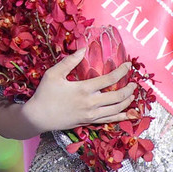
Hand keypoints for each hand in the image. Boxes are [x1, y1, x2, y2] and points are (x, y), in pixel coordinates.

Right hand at [22, 49, 137, 132]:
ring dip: (127, 102)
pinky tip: (128, 113)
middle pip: (118, 96)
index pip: (110, 79)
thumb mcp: (53, 74)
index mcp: (84, 89)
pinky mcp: (89, 123)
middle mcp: (91, 103)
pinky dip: (121, 116)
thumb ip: (69, 61)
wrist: (38, 117)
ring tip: (132, 94)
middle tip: (134, 83)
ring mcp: (91, 115)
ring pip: (117, 110)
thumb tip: (84, 49)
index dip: (122, 71)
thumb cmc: (44, 94)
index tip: (128, 65)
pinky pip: (109, 120)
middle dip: (129, 89)